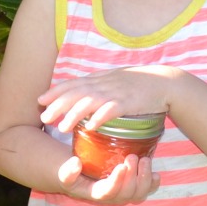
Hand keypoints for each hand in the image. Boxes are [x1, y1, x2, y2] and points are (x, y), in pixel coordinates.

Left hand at [39, 66, 171, 134]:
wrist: (166, 83)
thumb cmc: (139, 85)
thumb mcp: (115, 82)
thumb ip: (99, 88)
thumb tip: (82, 98)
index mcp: (101, 79)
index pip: (74, 83)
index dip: (56, 91)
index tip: (40, 100)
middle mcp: (105, 84)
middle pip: (77, 93)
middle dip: (58, 104)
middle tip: (43, 117)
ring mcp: (117, 92)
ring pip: (90, 102)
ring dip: (74, 114)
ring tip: (61, 127)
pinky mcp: (130, 102)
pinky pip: (113, 109)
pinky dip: (101, 117)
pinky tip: (91, 126)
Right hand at [56, 149, 158, 205]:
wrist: (83, 176)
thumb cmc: (75, 175)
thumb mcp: (66, 173)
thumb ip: (67, 171)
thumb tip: (76, 163)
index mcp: (96, 194)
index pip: (108, 193)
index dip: (116, 182)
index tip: (121, 166)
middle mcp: (113, 197)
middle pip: (127, 194)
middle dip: (132, 177)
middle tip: (132, 157)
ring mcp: (125, 194)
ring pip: (139, 194)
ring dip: (144, 178)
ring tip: (144, 160)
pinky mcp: (135, 187)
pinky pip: (147, 190)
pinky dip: (153, 184)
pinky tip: (156, 174)